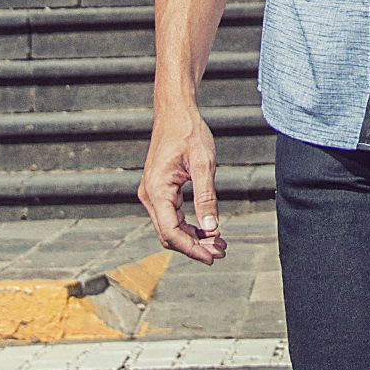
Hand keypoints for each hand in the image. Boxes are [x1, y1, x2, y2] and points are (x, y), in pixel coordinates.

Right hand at [137, 106, 226, 262]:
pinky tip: (208, 229)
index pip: (171, 232)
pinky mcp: (159, 190)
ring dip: (193, 238)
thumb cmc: (188, 132)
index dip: (192, 249)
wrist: (175, 112)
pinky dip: (189, 226)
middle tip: (220, 251)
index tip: (212, 258)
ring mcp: (152, 193)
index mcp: (157, 190)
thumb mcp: (203, 164)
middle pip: (169, 234)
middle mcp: (149, 195)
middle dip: (195, 246)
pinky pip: (172, 216)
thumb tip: (211, 228)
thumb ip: (206, 197)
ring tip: (218, 243)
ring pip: (170, 227)